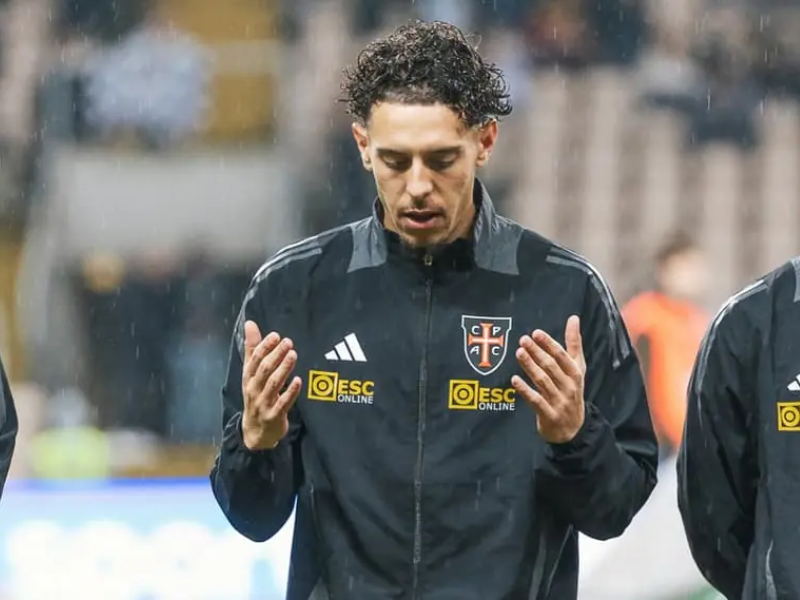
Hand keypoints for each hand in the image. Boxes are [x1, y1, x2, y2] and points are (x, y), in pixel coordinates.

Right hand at [240, 321, 301, 450]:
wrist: (255, 431)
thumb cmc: (255, 395)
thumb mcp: (250, 373)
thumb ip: (252, 348)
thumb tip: (250, 324)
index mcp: (248, 377)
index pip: (254, 360)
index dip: (264, 347)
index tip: (275, 336)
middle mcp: (254, 389)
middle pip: (264, 370)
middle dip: (275, 355)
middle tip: (288, 342)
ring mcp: (263, 403)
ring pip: (273, 384)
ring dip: (284, 369)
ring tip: (293, 355)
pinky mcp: (274, 416)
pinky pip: (283, 403)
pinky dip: (290, 392)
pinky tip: (298, 381)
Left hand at [512, 315, 586, 443]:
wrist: (573, 429)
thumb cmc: (572, 391)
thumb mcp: (577, 368)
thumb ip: (574, 343)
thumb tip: (573, 318)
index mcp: (575, 374)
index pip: (562, 357)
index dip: (549, 344)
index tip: (536, 333)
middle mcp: (569, 387)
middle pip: (551, 367)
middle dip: (537, 353)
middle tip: (522, 340)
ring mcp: (559, 402)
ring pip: (542, 382)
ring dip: (530, 367)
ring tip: (518, 353)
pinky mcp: (548, 415)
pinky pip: (535, 401)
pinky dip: (525, 390)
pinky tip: (514, 380)